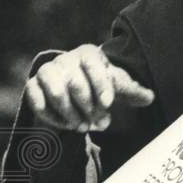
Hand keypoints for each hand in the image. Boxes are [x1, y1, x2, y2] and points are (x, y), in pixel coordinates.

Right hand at [24, 44, 154, 132]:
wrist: (74, 92)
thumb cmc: (100, 87)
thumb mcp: (119, 87)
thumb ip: (134, 91)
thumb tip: (150, 97)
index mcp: (88, 55)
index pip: (92, 62)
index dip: (100, 82)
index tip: (108, 103)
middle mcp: (65, 60)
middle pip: (75, 82)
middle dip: (88, 107)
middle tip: (99, 123)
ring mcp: (47, 72)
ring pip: (56, 91)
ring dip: (71, 113)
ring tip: (84, 127)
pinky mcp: (33, 87)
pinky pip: (37, 99)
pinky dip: (52, 116)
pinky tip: (67, 126)